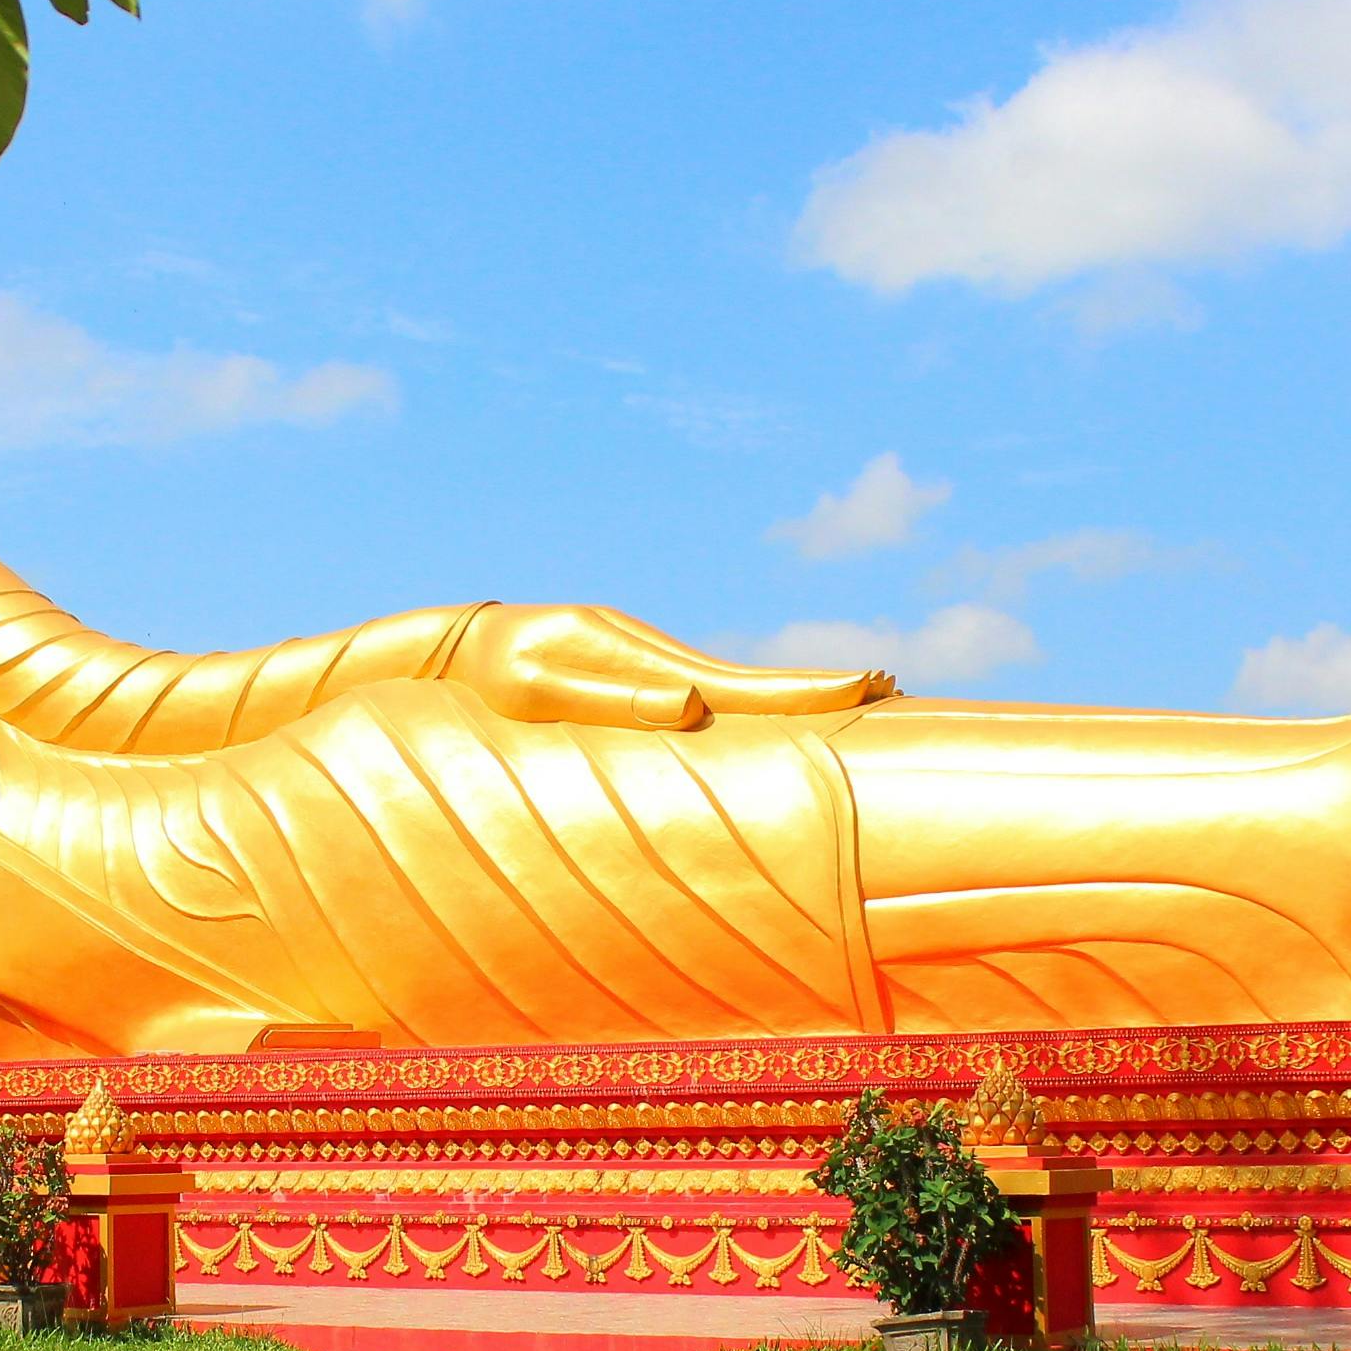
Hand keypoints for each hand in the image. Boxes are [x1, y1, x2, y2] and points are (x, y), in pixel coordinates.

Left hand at [446, 604, 895, 729]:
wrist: (459, 643)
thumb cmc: (489, 678)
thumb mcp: (539, 691)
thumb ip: (611, 699)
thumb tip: (691, 707)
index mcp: (643, 659)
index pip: (739, 684)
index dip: (803, 690)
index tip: (865, 682)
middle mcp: (656, 655)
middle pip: (751, 679)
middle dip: (818, 687)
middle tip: (891, 680)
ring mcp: (650, 662)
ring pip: (734, 686)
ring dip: (793, 692)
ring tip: (861, 693)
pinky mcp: (637, 673)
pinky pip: (707, 692)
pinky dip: (752, 699)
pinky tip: (777, 707)